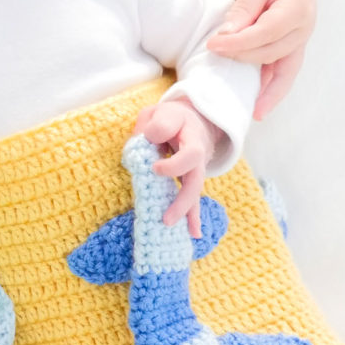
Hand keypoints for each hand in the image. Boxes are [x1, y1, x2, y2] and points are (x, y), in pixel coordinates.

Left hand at [133, 99, 218, 236]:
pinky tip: (194, 233)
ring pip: (194, 192)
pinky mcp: (189, 179)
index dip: (174, 165)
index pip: (190, 154)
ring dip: (187, 212)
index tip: (155, 168)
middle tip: (167, 218)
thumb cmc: (170, 118)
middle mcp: (197, 156)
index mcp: (191, 136)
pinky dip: (193, 215)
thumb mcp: (160, 112)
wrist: (190, 120)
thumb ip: (155, 124)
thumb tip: (147, 140)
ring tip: (184, 232)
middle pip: (195, 180)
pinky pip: (192, 198)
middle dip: (183, 201)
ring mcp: (195, 169)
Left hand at [205, 0, 315, 118]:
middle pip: (271, 51)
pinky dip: (272, 90)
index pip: (266, 32)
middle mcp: (303, 26)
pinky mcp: (291, 44)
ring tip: (240, 101)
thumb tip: (228, 36)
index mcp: (297, 6)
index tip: (212, 44)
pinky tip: (258, 107)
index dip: (239, 41)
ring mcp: (299, 37)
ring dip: (259, 83)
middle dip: (241, 57)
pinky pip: (284, 72)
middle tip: (212, 55)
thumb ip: (244, 7)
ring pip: (279, 67)